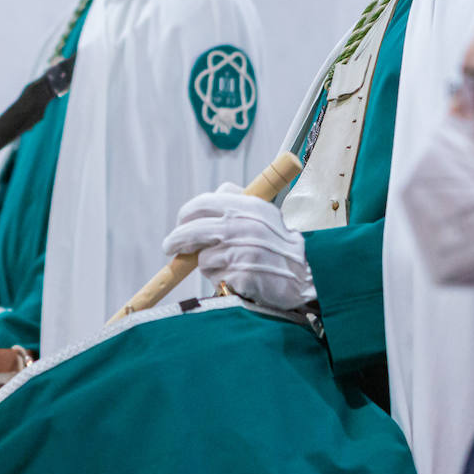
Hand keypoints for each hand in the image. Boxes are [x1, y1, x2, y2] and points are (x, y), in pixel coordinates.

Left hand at [163, 183, 316, 310]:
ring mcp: (239, 251)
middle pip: (192, 231)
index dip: (185, 215)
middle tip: (169, 247)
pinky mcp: (240, 274)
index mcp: (245, 206)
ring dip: (207, 262)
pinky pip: (214, 276)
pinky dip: (218, 277)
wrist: (304, 270)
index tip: (180, 223)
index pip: (201, 205)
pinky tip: (235, 275)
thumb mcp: (263, 210)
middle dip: (176, 241)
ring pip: (202, 258)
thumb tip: (213, 195)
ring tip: (228, 263)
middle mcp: (240, 227)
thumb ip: (237, 198)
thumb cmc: (278, 241)